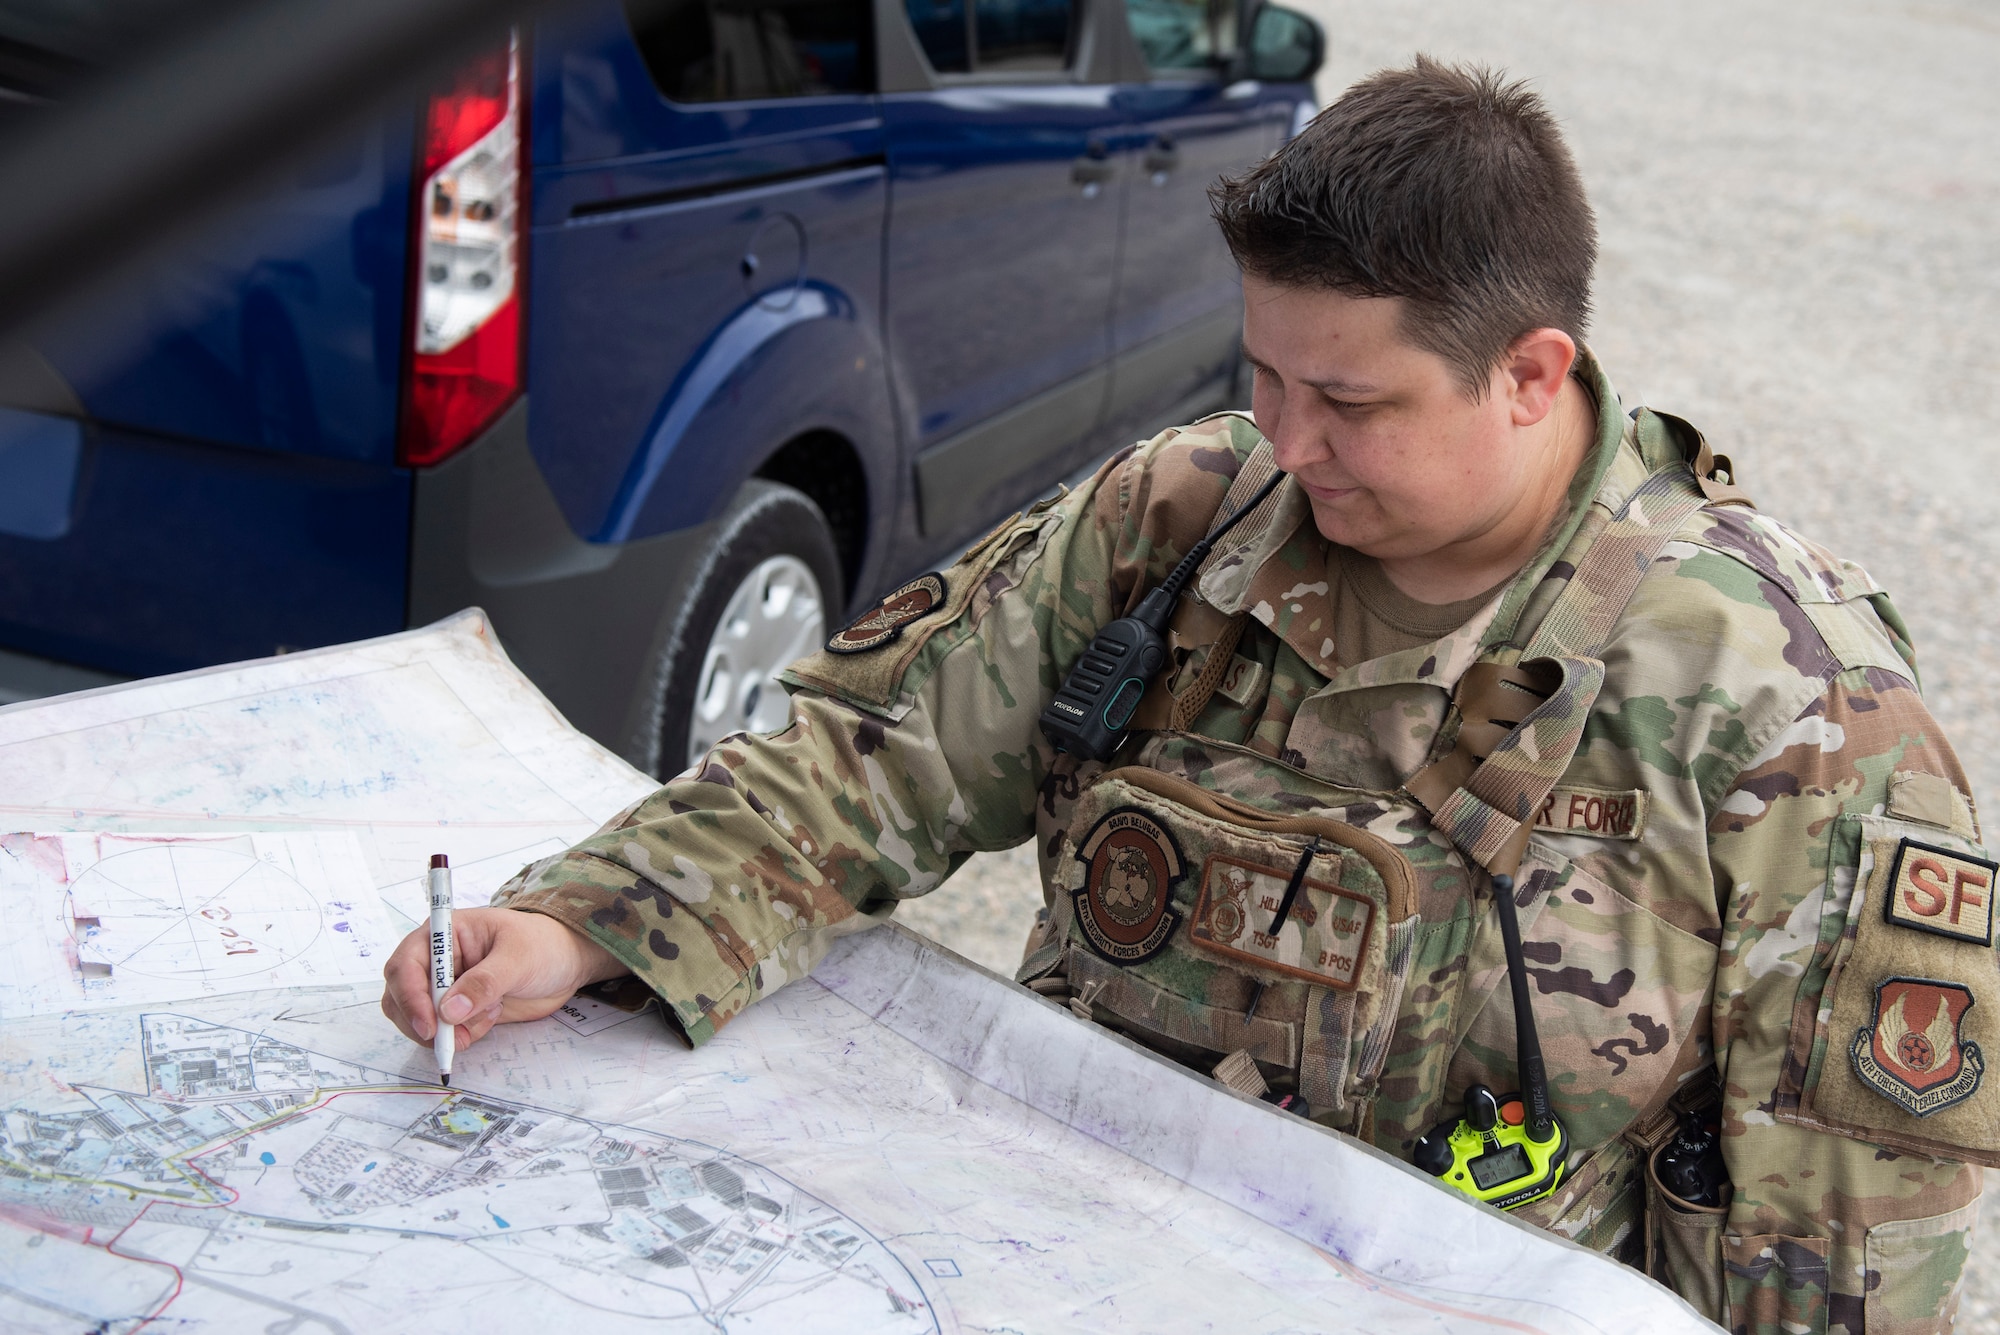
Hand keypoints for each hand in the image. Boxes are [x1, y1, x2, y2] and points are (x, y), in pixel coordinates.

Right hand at [380, 908, 628, 1051]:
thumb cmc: (543, 945)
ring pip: (416, 1019)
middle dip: (423, 1022)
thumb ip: (485, 982)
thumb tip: (449, 1011)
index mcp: (443, 933)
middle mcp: (435, 960)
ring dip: (445, 1031)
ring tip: (487, 1017)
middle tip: (455, 1038)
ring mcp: (444, 987)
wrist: (566, 963)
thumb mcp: (518, 958)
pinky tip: (491, 1017)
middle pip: (400, 996)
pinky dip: (461, 1034)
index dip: (410, 997)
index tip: (429, 1025)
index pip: (405, 965)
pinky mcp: (456, 1009)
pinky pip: (442, 1031)